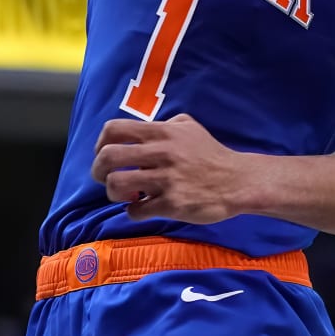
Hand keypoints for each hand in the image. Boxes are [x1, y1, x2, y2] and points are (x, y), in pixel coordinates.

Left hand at [91, 114, 248, 224]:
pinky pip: (136, 210)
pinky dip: (133, 211)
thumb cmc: (211, 154)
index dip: (100, 143)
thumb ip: (165, 124)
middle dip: (98, 171)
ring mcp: (166, 179)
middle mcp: (160, 153)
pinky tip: (142, 208)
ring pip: (117, 185)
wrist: (237, 181)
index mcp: (162, 132)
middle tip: (104, 178)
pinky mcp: (172, 203)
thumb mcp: (190, 127)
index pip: (114, 129)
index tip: (103, 154)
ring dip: (114, 192)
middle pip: (108, 158)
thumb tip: (143, 129)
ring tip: (125, 194)